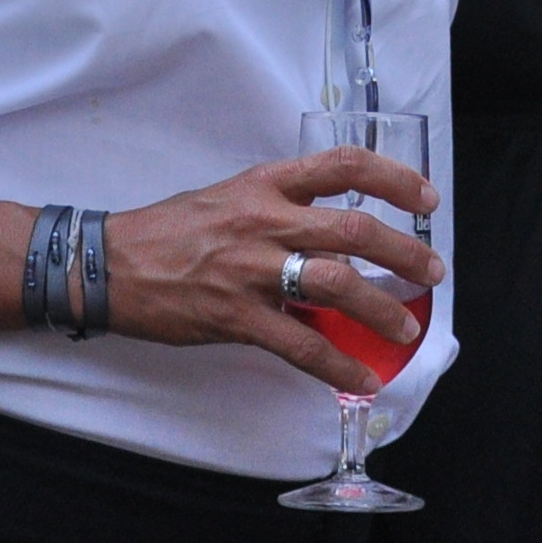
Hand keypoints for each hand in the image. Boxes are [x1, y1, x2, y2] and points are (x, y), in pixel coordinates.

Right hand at [102, 146, 445, 395]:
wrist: (109, 264)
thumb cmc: (169, 230)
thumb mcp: (229, 196)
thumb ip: (280, 206)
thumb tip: (332, 233)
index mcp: (266, 183)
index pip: (343, 165)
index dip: (394, 177)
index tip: (426, 198)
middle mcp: (265, 219)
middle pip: (354, 228)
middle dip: (404, 252)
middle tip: (432, 272)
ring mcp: (252, 269)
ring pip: (338, 283)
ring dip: (383, 308)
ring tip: (406, 327)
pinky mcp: (237, 316)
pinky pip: (301, 344)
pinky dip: (339, 365)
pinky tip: (362, 377)